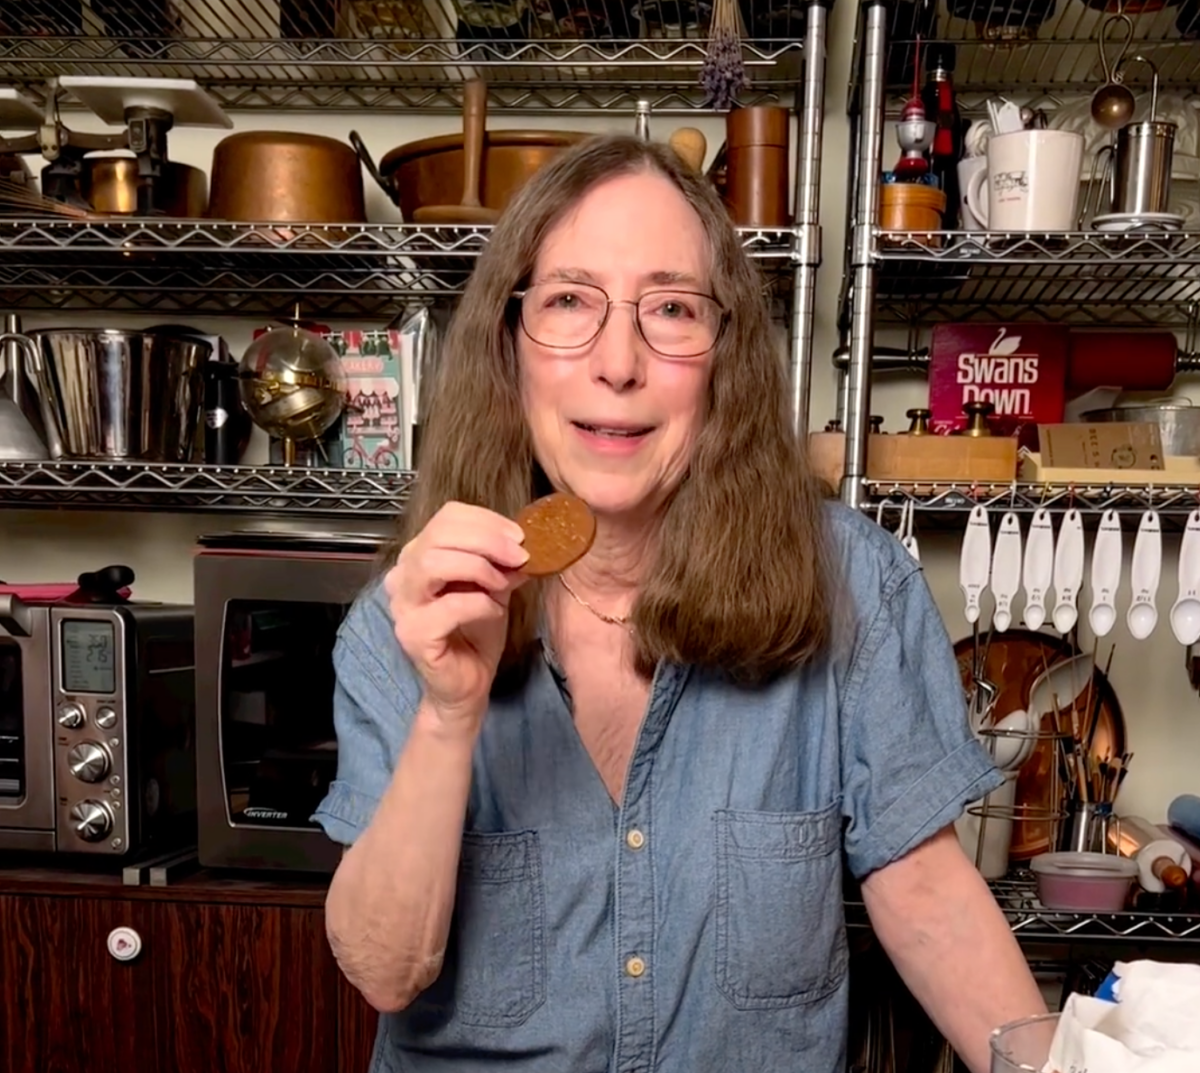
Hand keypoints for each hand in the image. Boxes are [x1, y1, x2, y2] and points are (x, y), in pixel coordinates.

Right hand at [385, 502, 529, 731]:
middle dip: (486, 540)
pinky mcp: (412, 635)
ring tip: (503, 582)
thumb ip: (503, 562)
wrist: (467, 685)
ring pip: (432, 563)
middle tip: (520, 554)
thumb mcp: (495, 587)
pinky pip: (447, 607)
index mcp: (420, 556)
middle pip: (438, 535)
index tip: (519, 536)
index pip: (446, 517)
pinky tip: (494, 610)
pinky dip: (478, 603)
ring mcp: (403, 606)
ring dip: (478, 566)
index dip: (486, 521)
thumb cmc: (476, 633)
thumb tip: (527, 542)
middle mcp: (403, 576)